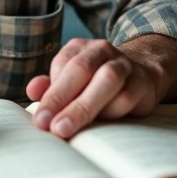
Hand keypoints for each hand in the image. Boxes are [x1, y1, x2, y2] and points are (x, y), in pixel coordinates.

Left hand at [26, 38, 162, 139]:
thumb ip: (51, 86)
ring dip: (85, 106)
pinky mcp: (143, 82)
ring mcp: (125, 64)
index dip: (50, 93)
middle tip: (49, 126)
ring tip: (66, 129)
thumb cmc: (97, 83)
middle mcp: (102, 50)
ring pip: (108, 79)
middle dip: (62, 98)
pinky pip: (128, 95)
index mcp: (79, 48)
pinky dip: (113, 111)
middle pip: (81, 69)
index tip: (40, 119)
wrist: (143, 73)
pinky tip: (100, 126)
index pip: (62, 65)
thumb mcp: (72, 81)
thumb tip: (32, 91)